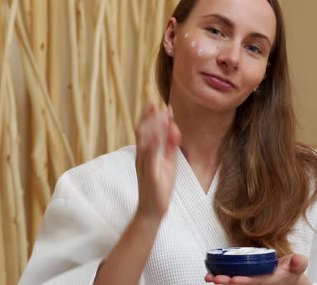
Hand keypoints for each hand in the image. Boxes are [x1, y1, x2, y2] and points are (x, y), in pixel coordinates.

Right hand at [134, 104, 181, 219]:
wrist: (152, 210)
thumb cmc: (159, 186)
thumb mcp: (168, 163)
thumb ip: (171, 147)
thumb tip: (175, 130)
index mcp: (146, 153)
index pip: (147, 131)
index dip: (154, 118)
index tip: (164, 106)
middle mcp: (142, 157)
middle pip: (142, 132)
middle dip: (148, 117)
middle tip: (156, 104)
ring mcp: (144, 165)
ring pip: (144, 141)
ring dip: (152, 127)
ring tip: (159, 114)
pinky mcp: (149, 174)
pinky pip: (149, 158)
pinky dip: (152, 146)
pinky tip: (157, 136)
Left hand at [204, 254, 311, 284]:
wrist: (285, 275)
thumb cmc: (289, 269)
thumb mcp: (298, 264)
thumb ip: (298, 262)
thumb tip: (298, 259)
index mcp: (272, 282)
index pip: (258, 283)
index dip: (246, 282)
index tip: (234, 279)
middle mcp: (259, 284)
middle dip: (228, 283)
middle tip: (217, 279)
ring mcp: (251, 282)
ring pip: (234, 284)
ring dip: (221, 282)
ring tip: (209, 277)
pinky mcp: (243, 279)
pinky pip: (230, 280)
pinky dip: (220, 278)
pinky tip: (209, 275)